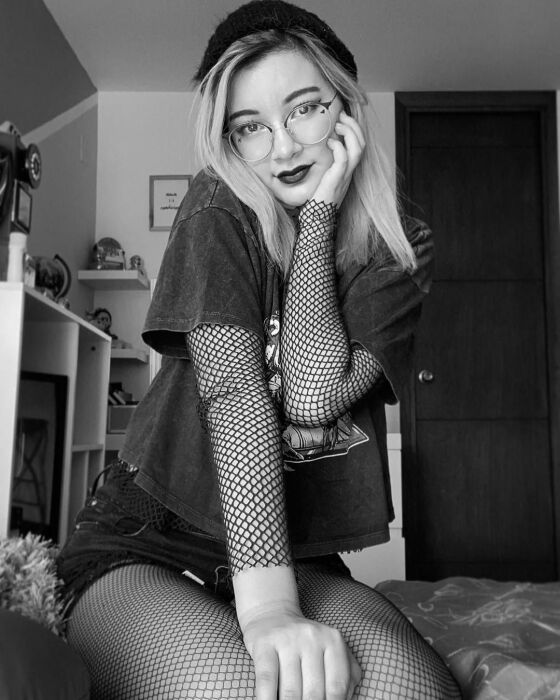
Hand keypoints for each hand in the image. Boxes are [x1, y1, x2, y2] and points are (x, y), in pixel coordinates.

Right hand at [243, 608, 361, 699]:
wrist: (272, 614)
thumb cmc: (307, 643)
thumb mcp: (332, 652)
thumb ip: (347, 677)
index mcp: (333, 640)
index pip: (337, 686)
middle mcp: (311, 637)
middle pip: (313, 692)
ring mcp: (287, 639)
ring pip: (290, 691)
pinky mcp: (264, 643)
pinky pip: (267, 680)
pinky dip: (267, 699)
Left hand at [311, 111, 365, 208]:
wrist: (317, 220)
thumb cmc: (316, 200)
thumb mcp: (322, 178)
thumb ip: (324, 164)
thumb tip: (316, 149)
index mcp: (348, 170)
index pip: (359, 146)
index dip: (354, 130)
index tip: (342, 119)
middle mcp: (350, 172)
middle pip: (362, 144)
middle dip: (354, 126)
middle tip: (341, 116)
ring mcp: (345, 176)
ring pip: (357, 149)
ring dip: (349, 133)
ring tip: (338, 125)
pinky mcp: (337, 179)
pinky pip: (344, 159)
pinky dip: (339, 147)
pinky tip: (330, 142)